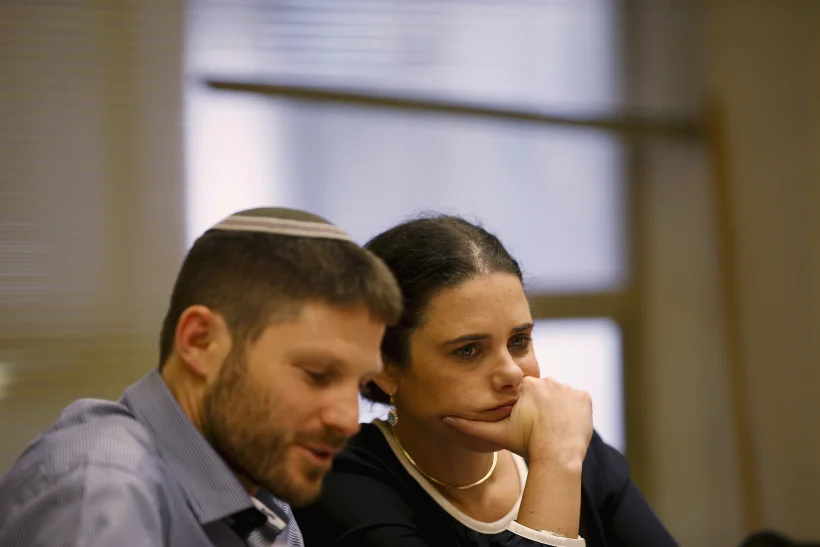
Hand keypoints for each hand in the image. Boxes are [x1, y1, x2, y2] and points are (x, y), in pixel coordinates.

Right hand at [443, 376, 592, 465]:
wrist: (558, 457)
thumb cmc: (526, 445)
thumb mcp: (496, 435)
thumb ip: (470, 426)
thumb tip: (445, 419)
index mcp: (526, 385)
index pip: (524, 391)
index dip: (525, 407)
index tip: (526, 421)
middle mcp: (547, 381)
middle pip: (543, 393)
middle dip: (541, 408)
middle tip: (539, 428)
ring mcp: (568, 388)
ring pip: (560, 396)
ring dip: (557, 408)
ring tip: (553, 428)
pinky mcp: (584, 397)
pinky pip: (578, 401)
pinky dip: (574, 411)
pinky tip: (567, 425)